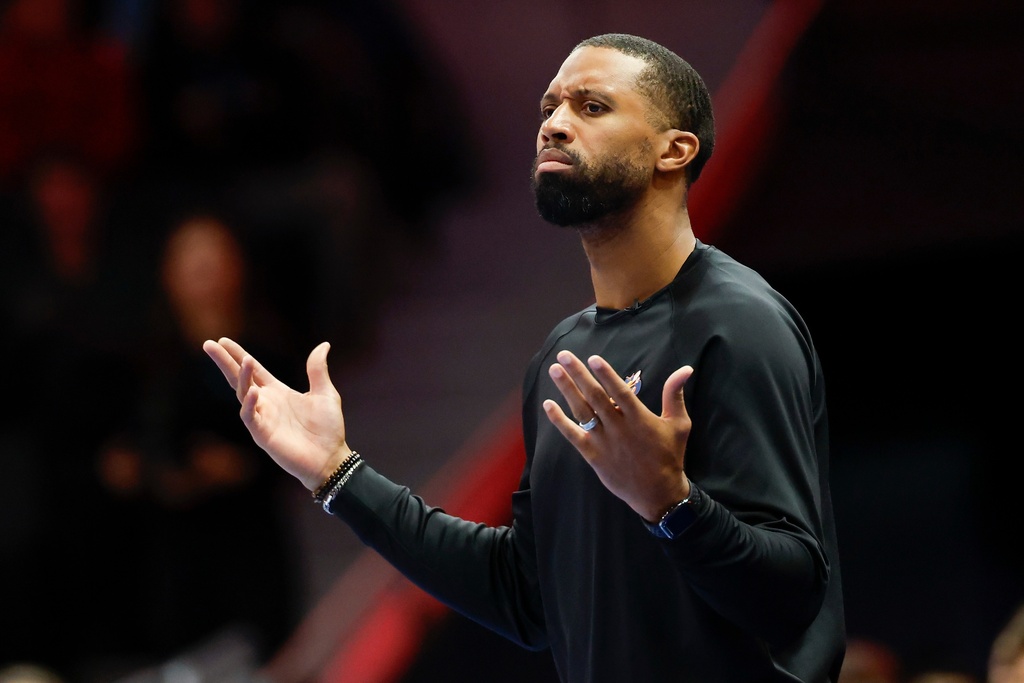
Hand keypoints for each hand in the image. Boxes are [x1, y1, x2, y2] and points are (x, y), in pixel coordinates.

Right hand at [202, 337, 350, 490]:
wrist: (331, 458)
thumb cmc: (328, 429)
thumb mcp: (325, 393)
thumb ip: (317, 370)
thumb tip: (323, 344)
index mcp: (278, 392)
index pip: (254, 371)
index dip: (239, 355)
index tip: (224, 340)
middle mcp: (266, 403)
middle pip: (240, 379)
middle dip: (225, 362)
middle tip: (209, 344)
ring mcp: (263, 419)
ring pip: (243, 394)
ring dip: (243, 378)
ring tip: (245, 361)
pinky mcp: (263, 435)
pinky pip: (251, 418)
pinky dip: (249, 405)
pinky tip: (252, 393)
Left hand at [542, 351, 693, 521]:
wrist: (658, 494)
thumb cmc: (670, 456)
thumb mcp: (679, 424)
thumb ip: (675, 395)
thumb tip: (685, 368)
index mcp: (640, 419)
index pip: (620, 392)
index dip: (606, 374)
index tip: (593, 358)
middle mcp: (619, 428)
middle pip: (595, 397)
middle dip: (579, 374)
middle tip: (564, 356)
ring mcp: (604, 442)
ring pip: (582, 412)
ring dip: (567, 390)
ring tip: (555, 371)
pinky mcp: (593, 456)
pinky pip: (572, 435)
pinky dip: (559, 420)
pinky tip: (548, 405)